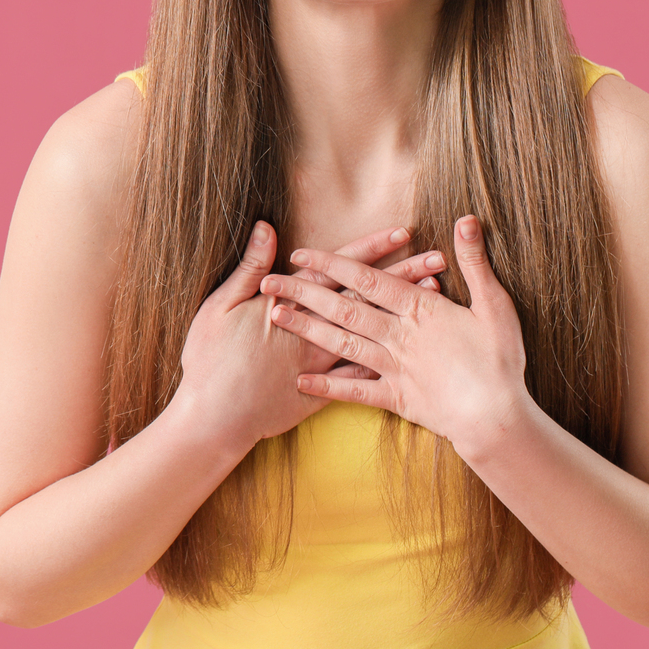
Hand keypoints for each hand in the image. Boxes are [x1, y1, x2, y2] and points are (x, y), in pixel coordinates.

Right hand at [172, 223, 448, 452]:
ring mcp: (322, 363)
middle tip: (439, 260)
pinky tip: (417, 351)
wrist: (212, 420)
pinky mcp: (322, 393)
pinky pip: (362, 377)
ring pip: (375, 332)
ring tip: (438, 299)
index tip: (403, 233)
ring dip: (406, 315)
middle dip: (404, 277)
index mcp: (292, 305)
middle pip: (368, 298)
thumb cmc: (209, 361)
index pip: (341, 269)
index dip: (372, 249)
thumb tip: (267, 228)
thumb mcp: (220, 306)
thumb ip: (249, 267)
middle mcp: (315, 331)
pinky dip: (390, 360)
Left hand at [257, 214, 531, 457]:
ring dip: (307, 330)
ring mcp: (394, 369)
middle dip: (305, 293)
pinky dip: (328, 387)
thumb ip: (475, 262)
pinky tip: (300, 381)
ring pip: (342, 344)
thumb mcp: (495, 305)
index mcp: (421, 310)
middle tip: (270, 283)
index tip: (302, 254)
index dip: (334, 265)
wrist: (499, 418)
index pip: (369, 280)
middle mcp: (400, 337)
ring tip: (277, 317)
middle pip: (344, 309)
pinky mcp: (395, 399)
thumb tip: (465, 220)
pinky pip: (355, 392)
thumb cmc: (501, 359)